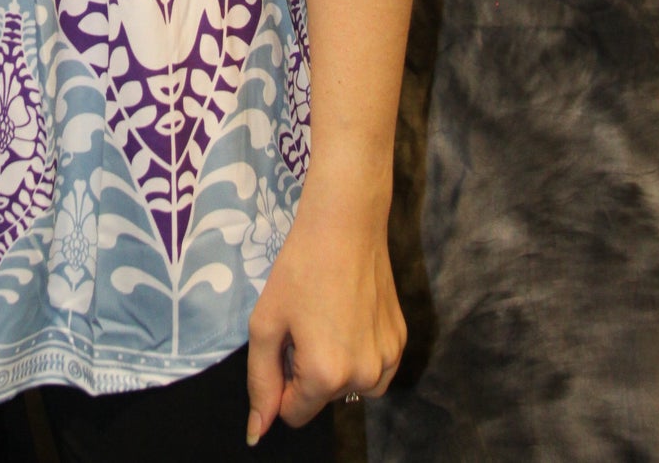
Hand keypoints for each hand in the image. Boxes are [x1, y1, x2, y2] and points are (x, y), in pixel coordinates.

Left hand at [245, 182, 405, 443]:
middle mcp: (364, 377)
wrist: (345, 225)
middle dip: (309, 370)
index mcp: (325, 375)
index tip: (285, 343)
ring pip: (351, 386)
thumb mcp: (266, 324)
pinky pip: (374, 369)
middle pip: (323, 398)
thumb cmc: (298, 270)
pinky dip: (360, 354)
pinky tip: (350, 316)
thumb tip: (256, 434)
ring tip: (328, 317)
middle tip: (306, 321)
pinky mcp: (401, 342)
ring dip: (336, 366)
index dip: (282, 382)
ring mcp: (388, 361)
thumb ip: (260, 383)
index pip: (294, 413)